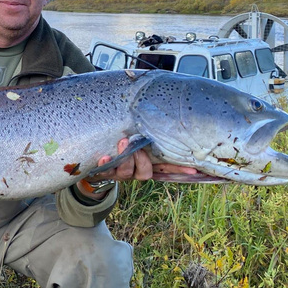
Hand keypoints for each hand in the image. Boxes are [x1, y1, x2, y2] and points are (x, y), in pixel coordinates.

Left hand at [77, 137, 197, 198]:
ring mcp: (119, 173)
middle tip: (136, 146)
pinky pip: (106, 171)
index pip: (164, 168)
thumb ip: (144, 134)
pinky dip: (105, 163)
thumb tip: (158, 113)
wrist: (94, 163)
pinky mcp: (104, 173)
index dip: (178, 170)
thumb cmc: (119, 147)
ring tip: (122, 142)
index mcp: (145, 164)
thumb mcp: (133, 141)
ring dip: (125, 157)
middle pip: (145, 173)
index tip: (194, 169)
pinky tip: (103, 157)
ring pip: (126, 172)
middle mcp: (134, 171)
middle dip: (141, 160)